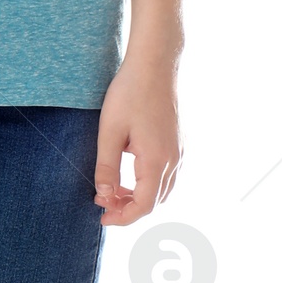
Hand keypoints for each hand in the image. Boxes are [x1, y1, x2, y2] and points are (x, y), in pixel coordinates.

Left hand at [94, 57, 180, 227]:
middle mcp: (173, 160)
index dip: (122, 218)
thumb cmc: (130, 94)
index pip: (144, 206)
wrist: (155, 64)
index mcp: (156, 160)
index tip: (102, 217)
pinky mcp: (178, 142)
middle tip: (102, 202)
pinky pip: (167, 175)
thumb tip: (104, 197)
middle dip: (128, 208)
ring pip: (162, 190)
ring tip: (113, 189)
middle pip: (155, 201)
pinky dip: (148, 183)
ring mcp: (179, 151)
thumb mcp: (109, 132)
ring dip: (139, 196)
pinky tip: (129, 172)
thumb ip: (106, 168)